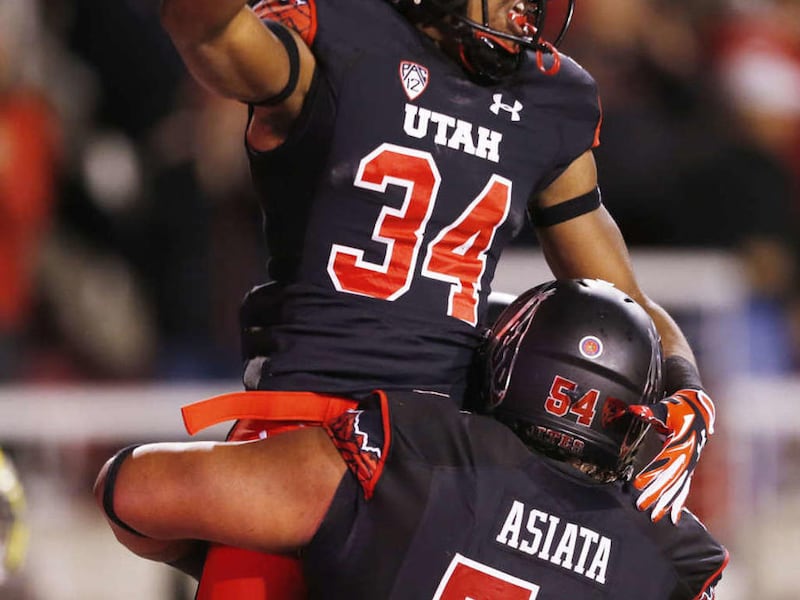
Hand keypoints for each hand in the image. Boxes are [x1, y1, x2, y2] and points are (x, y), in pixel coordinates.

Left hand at [627, 389, 715, 523]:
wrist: (699, 409)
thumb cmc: (678, 408)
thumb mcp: (665, 408)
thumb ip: (650, 411)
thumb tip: (634, 409)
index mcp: (680, 443)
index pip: (664, 462)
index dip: (651, 473)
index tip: (637, 484)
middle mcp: (687, 457)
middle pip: (670, 479)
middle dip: (656, 493)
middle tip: (640, 506)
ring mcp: (689, 463)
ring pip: (678, 487)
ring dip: (666, 503)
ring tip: (655, 518)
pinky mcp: (688, 467)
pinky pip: (684, 487)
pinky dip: (679, 502)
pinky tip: (674, 517)